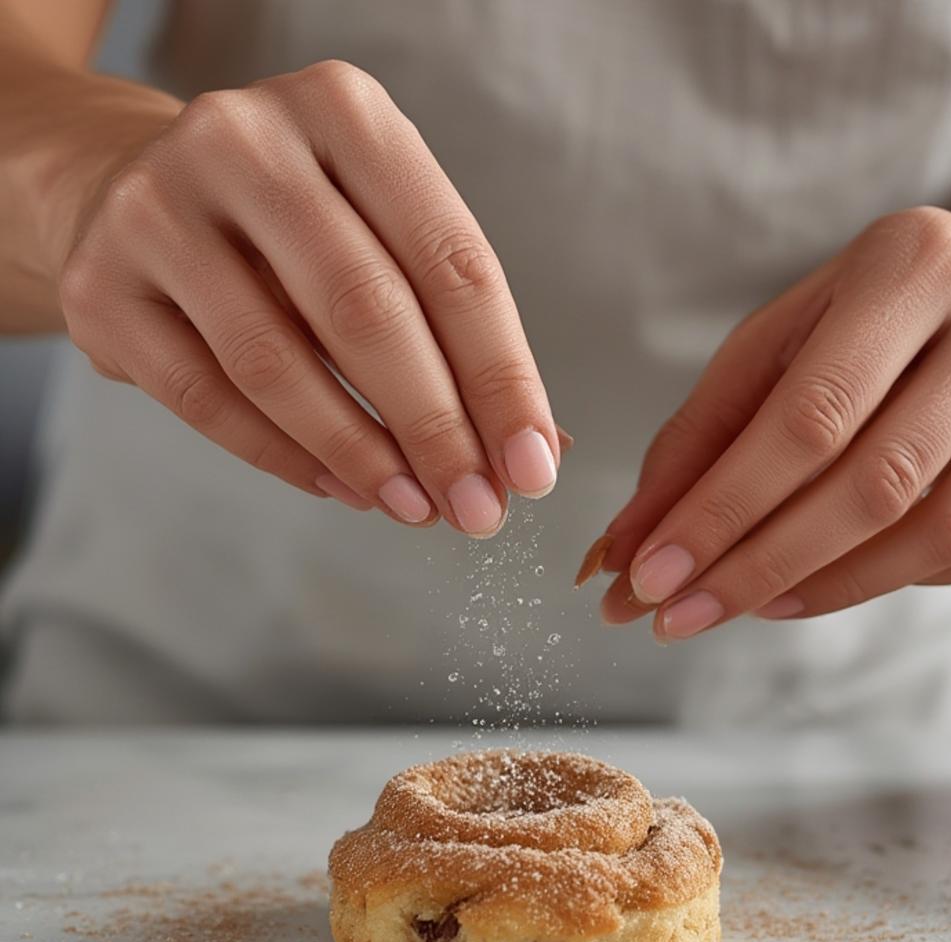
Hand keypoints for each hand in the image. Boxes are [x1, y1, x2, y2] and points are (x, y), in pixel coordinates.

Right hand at [57, 62, 561, 533]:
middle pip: (365, 308)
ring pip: (276, 362)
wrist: (125, 191)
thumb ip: (451, 326)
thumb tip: (538, 447)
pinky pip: (207, 399)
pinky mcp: (100, 285)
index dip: (501, 376)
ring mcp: (157, 207)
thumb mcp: (379, 234)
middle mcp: (244, 139)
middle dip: (436, 427)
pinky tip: (341, 487)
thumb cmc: (289, 228)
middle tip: (476, 508)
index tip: (533, 465)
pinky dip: (285, 458)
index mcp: (343, 112)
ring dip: (361, 454)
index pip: (450, 260)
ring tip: (413, 507)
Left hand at [586, 207, 950, 635]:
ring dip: (825, 588)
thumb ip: (709, 427)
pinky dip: (898, 580)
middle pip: (872, 486)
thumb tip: (630, 542)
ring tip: (747, 605)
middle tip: (678, 614)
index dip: (723, 510)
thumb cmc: (892, 311)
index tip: (650, 573)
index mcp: (914, 270)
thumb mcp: (796, 330)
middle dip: (758, 566)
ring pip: (939, 534)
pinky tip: (832, 582)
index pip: (808, 417)